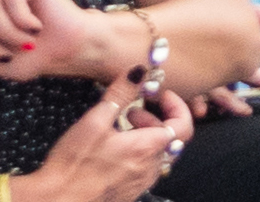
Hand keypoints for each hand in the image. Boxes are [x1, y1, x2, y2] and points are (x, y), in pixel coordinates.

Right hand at [26, 73, 188, 201]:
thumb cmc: (73, 164)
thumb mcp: (94, 122)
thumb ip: (120, 94)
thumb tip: (139, 71)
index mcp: (148, 148)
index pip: (185, 125)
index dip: (177, 106)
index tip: (160, 95)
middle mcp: (150, 168)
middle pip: (171, 138)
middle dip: (156, 118)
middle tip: (132, 112)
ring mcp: (141, 183)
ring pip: (158, 153)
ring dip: (146, 136)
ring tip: (120, 129)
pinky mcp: (130, 192)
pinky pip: (145, 168)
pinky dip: (138, 152)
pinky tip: (114, 150)